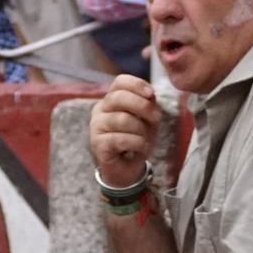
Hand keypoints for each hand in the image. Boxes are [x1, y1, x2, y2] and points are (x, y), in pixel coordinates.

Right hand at [88, 75, 159, 189]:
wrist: (127, 169)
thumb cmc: (136, 140)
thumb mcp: (147, 119)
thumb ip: (148, 104)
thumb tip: (150, 95)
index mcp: (111, 100)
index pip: (120, 82)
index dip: (137, 84)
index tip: (151, 94)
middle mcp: (99, 110)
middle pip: (119, 97)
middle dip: (143, 107)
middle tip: (156, 119)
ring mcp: (96, 127)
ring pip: (122, 119)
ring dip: (141, 130)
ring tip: (145, 139)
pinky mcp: (98, 144)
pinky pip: (121, 139)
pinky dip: (137, 143)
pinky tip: (140, 148)